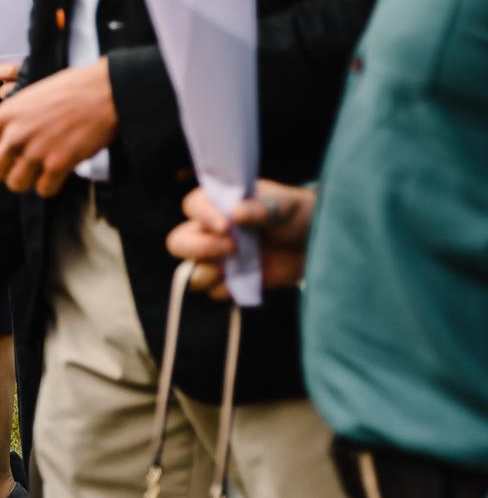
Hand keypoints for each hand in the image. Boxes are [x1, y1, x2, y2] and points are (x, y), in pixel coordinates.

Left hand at [0, 59, 116, 196]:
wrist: (104, 92)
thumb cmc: (72, 89)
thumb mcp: (31, 95)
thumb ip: (16, 117)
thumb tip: (9, 138)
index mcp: (6, 113)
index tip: (9, 150)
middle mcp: (15, 134)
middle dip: (7, 170)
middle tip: (22, 166)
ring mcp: (35, 151)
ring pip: (16, 184)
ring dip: (28, 181)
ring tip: (41, 171)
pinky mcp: (58, 164)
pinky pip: (43, 190)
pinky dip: (50, 186)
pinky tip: (59, 174)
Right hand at [167, 180, 314, 299]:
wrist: (318, 244)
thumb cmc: (297, 215)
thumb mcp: (287, 205)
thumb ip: (263, 208)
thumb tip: (236, 213)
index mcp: (218, 205)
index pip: (193, 206)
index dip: (204, 216)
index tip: (227, 226)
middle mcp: (210, 232)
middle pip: (178, 243)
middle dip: (198, 249)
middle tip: (231, 248)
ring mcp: (219, 259)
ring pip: (192, 272)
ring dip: (211, 272)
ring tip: (240, 264)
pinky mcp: (232, 282)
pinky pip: (217, 292)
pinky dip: (231, 289)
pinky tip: (253, 277)